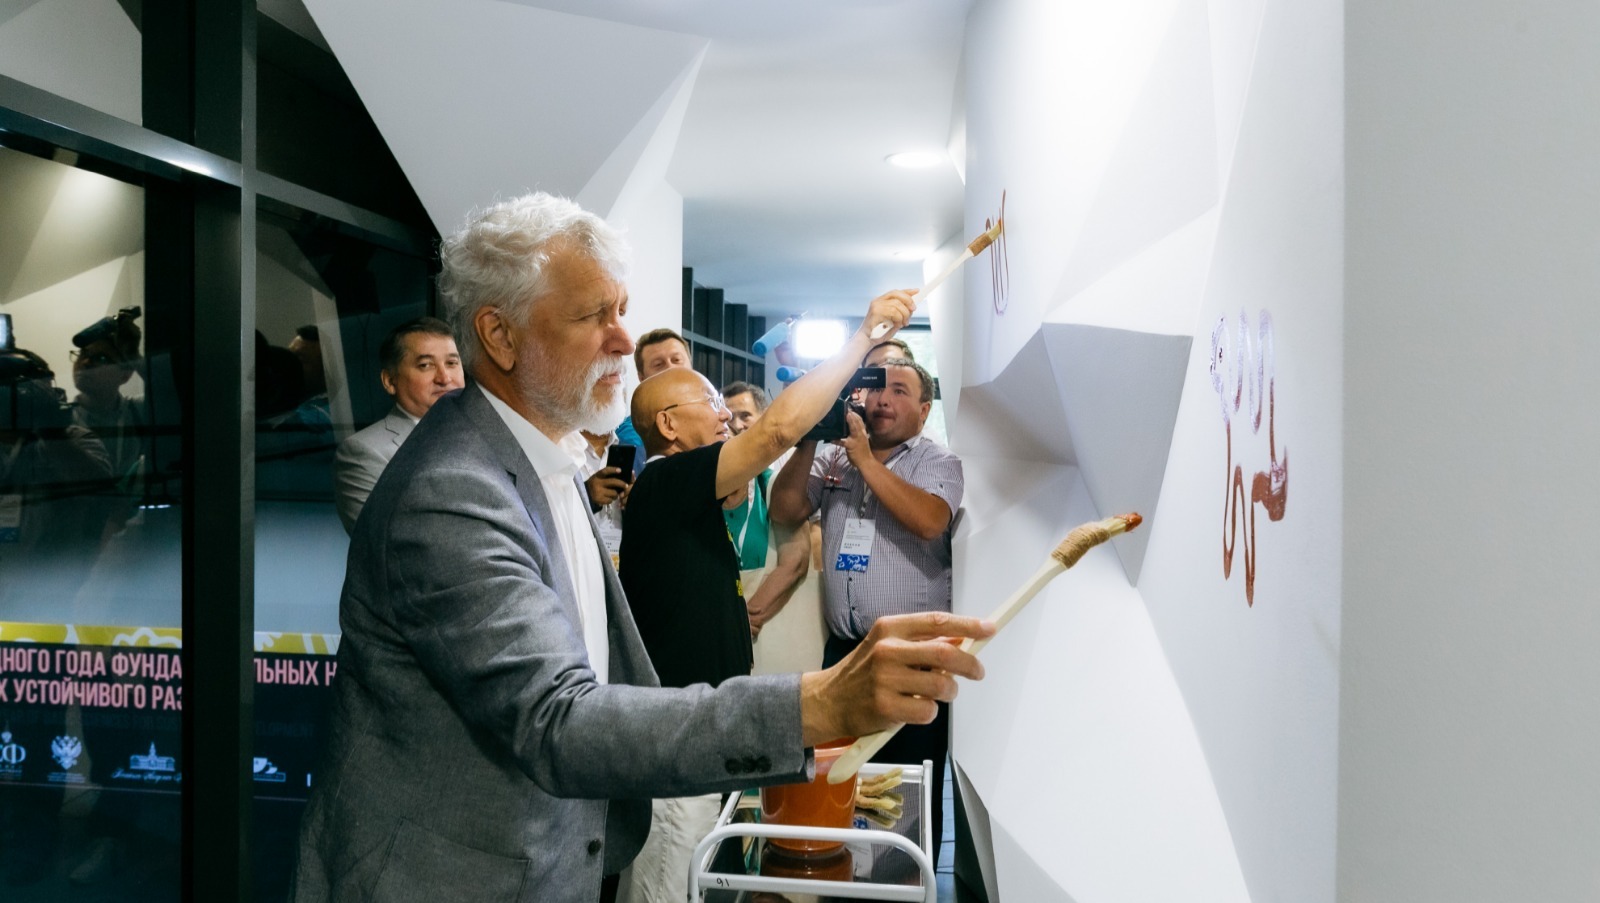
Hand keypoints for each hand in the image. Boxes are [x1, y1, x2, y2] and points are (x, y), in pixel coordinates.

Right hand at [584, 467, 628, 508]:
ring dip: (616, 494)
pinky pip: (610, 500)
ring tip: (613, 494)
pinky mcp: (598, 499)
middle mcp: (597, 483)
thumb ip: (607, 476)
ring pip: (614, 493)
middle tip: (626, 486)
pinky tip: (607, 498)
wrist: (584, 494)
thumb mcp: (598, 478)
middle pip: (613, 482)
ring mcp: (598, 491)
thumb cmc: (595, 484)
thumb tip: (621, 475)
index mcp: (597, 476)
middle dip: (622, 484)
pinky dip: (611, 500)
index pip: (605, 471)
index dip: (613, 470)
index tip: (620, 470)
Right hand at [799, 612, 993, 745]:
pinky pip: (928, 711)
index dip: (967, 625)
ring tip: (936, 694)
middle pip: (945, 655)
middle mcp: (887, 650)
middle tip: (978, 671)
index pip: (937, 622)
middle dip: (970, 664)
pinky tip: (913, 709)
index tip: (988, 629)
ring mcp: (885, 679)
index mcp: (890, 628)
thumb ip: (920, 642)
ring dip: (949, 693)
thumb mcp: (887, 645)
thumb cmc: (864, 672)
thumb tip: (961, 641)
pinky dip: (929, 712)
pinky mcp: (885, 706)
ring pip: (942, 687)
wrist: (829, 700)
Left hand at [837, 410, 871, 467]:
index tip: (850, 409)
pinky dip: (837, 440)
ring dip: (850, 422)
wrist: (866, 461)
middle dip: (852, 415)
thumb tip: (849, 425)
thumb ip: (856, 432)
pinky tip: (831, 439)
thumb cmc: (862, 450)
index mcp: (862, 432)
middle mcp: (860, 434)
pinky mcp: (851, 446)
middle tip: (846, 409)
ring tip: (845, 416)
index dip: (855, 414)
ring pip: (853, 429)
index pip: (860, 420)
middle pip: (857, 422)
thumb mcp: (861, 439)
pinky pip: (843, 442)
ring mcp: (856, 440)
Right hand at [856, 289, 915, 343]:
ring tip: (904, 323)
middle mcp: (878, 301)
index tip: (917, 291)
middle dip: (908, 300)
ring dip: (904, 314)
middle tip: (913, 309)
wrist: (867, 341)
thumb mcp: (894, 321)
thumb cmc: (880, 332)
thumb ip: (901, 313)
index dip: (907, 291)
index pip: (896, 292)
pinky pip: (893, 312)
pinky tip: (897, 325)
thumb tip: (912, 307)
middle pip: (896, 293)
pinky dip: (898, 319)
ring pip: (897, 304)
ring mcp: (876, 305)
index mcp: (882, 301)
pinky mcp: (875, 311)